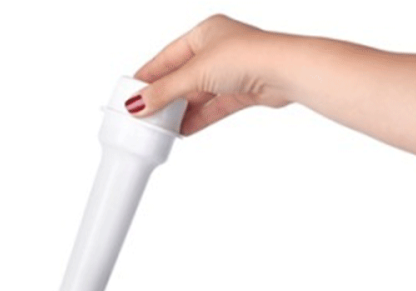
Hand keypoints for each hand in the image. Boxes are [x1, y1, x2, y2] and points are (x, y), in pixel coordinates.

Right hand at [128, 14, 293, 134]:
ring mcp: (230, 72)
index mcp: (203, 33)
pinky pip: (213, 108)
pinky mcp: (241, 92)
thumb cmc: (245, 56)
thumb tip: (138, 104)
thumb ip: (165, 91)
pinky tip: (183, 131)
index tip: (132, 92)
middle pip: (182, 77)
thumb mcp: (195, 74)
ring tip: (162, 128)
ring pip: (198, 95)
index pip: (167, 57)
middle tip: (145, 115)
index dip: (149, 76)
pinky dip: (198, 119)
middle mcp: (217, 50)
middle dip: (164, 98)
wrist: (283, 72)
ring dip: (181, 112)